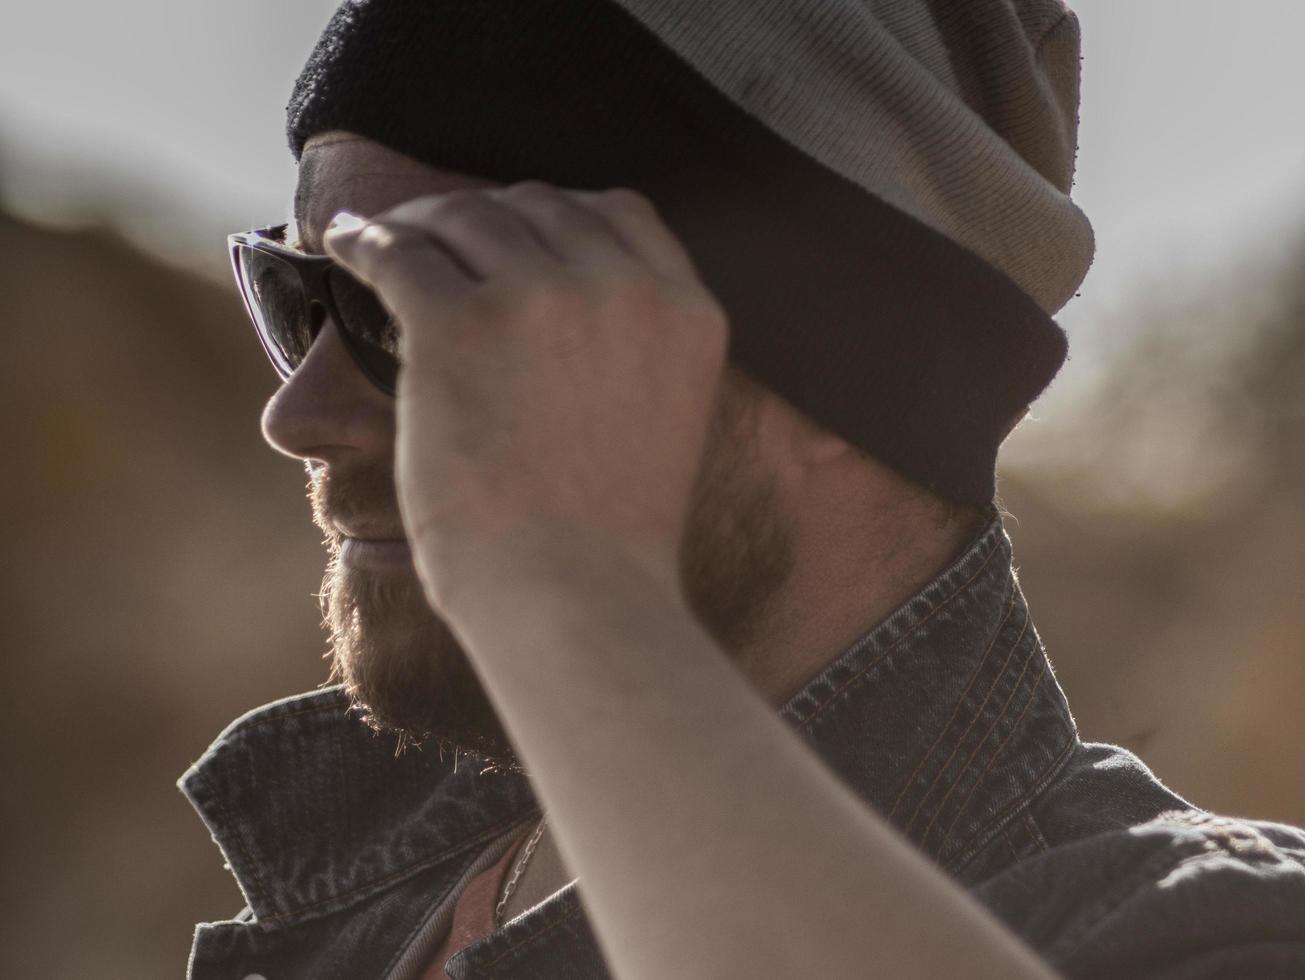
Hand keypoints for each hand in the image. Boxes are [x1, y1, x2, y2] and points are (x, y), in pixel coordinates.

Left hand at [323, 182, 728, 606]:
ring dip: (419, 223)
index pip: (618, 212)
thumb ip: (631, 350)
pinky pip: (398, 251)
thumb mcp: (661, 420)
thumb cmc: (609, 539)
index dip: (555, 214)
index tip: (516, 233)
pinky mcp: (460, 325)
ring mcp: (542, 299)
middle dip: (483, 216)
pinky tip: (342, 244)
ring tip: (382, 238)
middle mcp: (622, 287)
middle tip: (439, 237)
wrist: (577, 599)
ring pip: (464, 218)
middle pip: (537, 205)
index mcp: (685, 311)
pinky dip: (362, 239)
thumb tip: (556, 313)